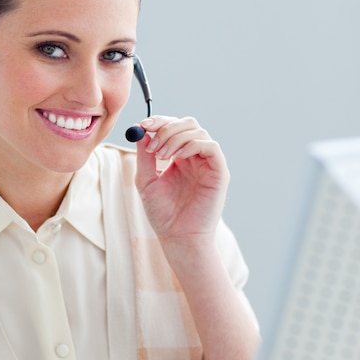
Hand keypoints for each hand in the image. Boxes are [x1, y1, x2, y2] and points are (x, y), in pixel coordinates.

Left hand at [134, 115, 229, 243]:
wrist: (178, 237)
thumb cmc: (163, 214)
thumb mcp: (146, 180)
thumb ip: (144, 156)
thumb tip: (140, 131)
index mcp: (179, 157)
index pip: (173, 127)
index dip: (159, 121)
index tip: (143, 125)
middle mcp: (195, 157)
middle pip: (187, 124)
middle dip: (166, 128)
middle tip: (151, 142)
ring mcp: (208, 163)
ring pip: (197, 131)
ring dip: (175, 138)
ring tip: (160, 156)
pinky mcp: (219, 171)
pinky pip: (211, 146)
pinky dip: (192, 144)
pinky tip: (177, 157)